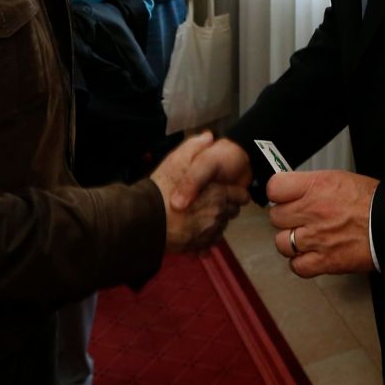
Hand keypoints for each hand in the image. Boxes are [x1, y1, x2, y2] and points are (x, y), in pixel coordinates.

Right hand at [151, 133, 243, 252]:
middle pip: (231, 212)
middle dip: (224, 207)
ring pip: (220, 228)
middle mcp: (217, 215)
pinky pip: (208, 243)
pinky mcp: (197, 247)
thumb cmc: (162, 189)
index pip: (241, 196)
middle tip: (209, 201)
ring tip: (198, 215)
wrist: (143, 220)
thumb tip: (209, 136)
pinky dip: (204, 237)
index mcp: (218, 195)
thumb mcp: (177, 159)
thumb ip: (195, 146)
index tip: (226, 190)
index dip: (234, 192)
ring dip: (214, 222)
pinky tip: (192, 229)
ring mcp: (208, 233)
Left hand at [266, 169, 379, 277]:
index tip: (283, 196)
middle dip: (286, 218)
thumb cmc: (371, 201)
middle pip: (276, 217)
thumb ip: (311, 185)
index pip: (275, 188)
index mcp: (316, 187)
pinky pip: (296, 266)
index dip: (278, 193)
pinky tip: (311, 255)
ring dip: (291, 242)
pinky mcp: (325, 261)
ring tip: (305, 238)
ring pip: (282, 243)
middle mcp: (312, 211)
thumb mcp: (338, 179)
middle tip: (299, 218)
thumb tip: (293, 192)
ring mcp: (316, 238)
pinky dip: (301, 263)